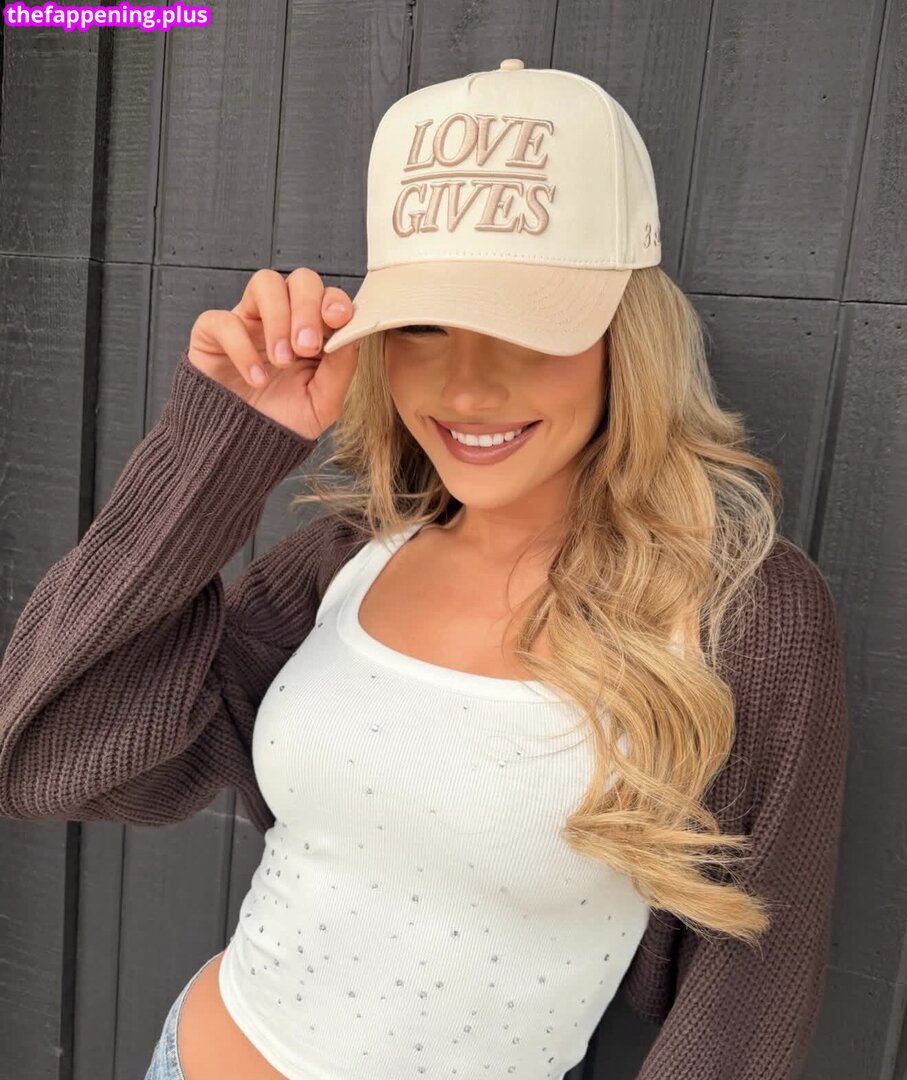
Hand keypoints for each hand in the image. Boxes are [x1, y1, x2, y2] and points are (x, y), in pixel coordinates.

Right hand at [186, 267, 360, 440]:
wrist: (243, 448)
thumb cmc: (284, 422)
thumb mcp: (323, 403)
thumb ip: (341, 369)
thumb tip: (353, 334)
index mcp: (314, 331)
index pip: (329, 297)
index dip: (334, 301)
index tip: (339, 320)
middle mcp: (284, 319)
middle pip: (301, 280)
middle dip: (307, 308)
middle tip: (306, 348)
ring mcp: (249, 322)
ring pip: (265, 283)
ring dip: (278, 319)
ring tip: (281, 361)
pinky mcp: (214, 334)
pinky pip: (224, 319)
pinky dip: (242, 347)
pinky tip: (256, 378)